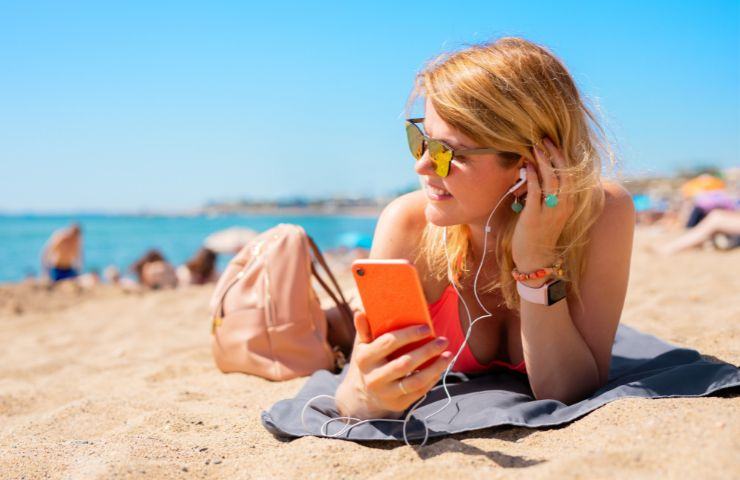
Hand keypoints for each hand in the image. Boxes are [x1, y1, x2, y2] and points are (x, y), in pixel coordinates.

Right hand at [335, 311, 452, 418]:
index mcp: (364, 358)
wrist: (363, 394)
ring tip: (448, 355)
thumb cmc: (369, 361)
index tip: (427, 327)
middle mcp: (374, 378)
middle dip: (427, 351)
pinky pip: (419, 391)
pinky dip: (432, 379)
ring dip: (435, 367)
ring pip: (415, 381)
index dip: (409, 334)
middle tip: (443, 340)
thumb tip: (360, 311)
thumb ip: (364, 329)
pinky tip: (441, 368)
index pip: (388, 342)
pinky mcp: (398, 404)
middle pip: (404, 362)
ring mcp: (386, 393)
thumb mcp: (363, 346)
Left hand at [511, 137, 574, 272]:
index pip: (570, 174)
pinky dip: (532, 177)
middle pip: (564, 173)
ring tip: (535, 147)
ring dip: (543, 162)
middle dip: (554, 154)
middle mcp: (564, 206)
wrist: (534, 258)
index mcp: (569, 203)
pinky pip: (536, 193)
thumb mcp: (550, 211)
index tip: (552, 141)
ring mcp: (551, 212)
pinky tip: (527, 166)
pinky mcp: (535, 217)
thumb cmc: (540, 233)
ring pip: (552, 180)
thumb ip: (549, 193)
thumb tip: (540, 171)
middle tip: (544, 138)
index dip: (562, 156)